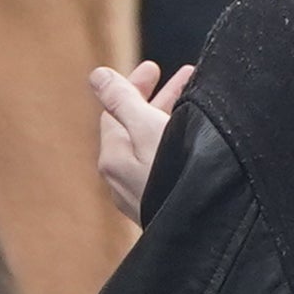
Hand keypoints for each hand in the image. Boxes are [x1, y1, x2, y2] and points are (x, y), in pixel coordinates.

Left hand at [88, 59, 192, 218]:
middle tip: (183, 77)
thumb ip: (122, 100)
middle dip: (156, 98)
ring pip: (148, 145)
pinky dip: (173, 141)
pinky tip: (193, 138)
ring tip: (197, 103)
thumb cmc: (173, 173)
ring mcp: (138, 193)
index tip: (155, 67)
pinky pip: (159, 162)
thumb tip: (96, 76)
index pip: (114, 110)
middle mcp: (119, 177)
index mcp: (112, 156)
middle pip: (132, 126)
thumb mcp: (147, 127)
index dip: (133, 85)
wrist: (196, 226)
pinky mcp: (158, 203)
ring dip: (168, 118)